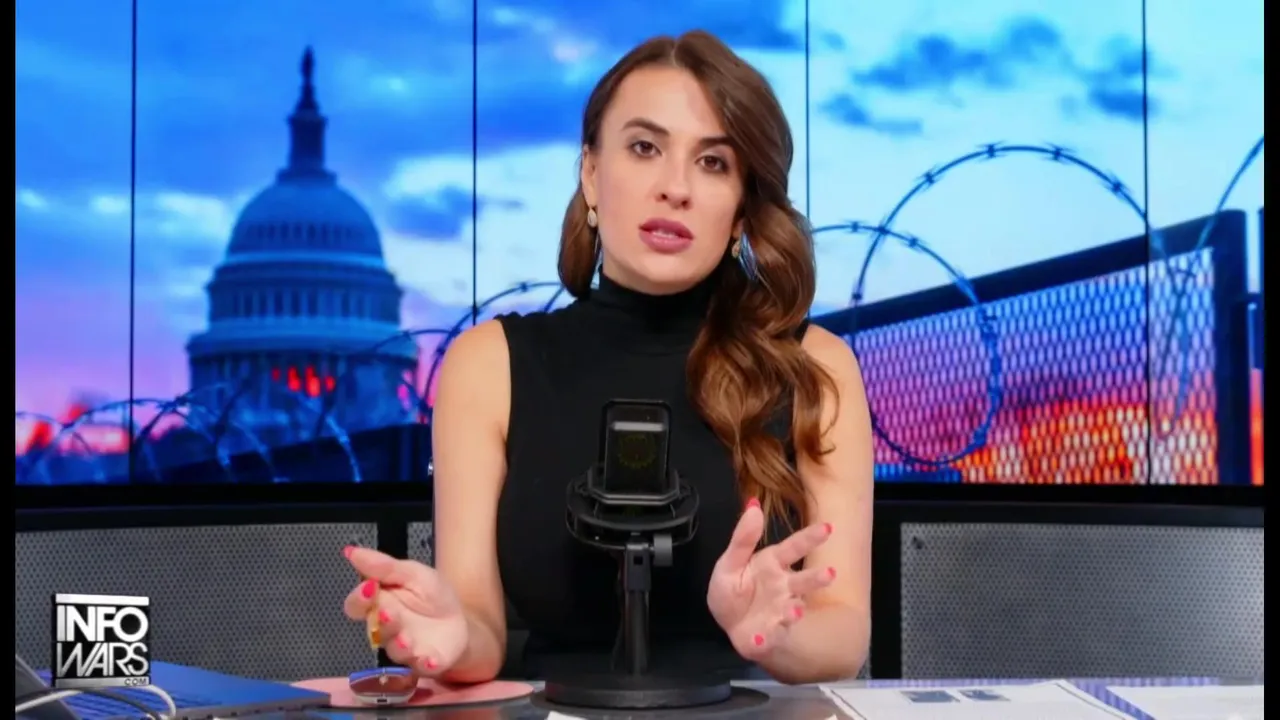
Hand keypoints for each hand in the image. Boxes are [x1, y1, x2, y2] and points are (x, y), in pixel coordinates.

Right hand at [342, 546, 468, 676]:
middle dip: (382, 622)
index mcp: (380, 604)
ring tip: (407, 639)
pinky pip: (420, 667)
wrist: (463, 620)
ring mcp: (404, 649)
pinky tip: (429, 659)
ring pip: (395, 650)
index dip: (358, 600)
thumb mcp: (413, 573)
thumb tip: (351, 551)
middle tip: (389, 613)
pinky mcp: (424, 663)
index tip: (369, 588)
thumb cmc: (432, 596)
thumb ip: (384, 566)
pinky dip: (424, 664)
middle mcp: (386, 630)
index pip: (357, 605)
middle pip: (374, 629)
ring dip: (400, 644)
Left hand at [706, 499, 835, 661]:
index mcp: (773, 564)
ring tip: (796, 611)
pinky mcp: (771, 634)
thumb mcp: (730, 561)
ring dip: (794, 611)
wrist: (730, 624)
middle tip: (830, 574)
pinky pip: (772, 636)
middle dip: (815, 578)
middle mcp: (783, 587)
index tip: (827, 528)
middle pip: (802, 581)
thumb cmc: (735, 588)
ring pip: (792, 609)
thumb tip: (753, 504)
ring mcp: (780, 611)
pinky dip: (768, 638)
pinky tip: (762, 636)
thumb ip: (743, 537)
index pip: (793, 548)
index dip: (809, 538)